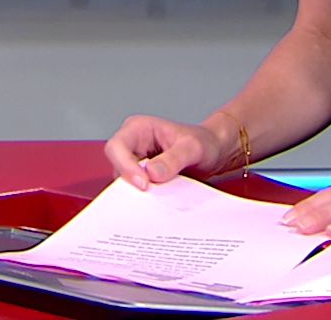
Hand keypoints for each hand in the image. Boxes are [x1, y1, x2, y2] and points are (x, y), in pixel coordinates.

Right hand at [103, 114, 226, 190]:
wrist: (213, 153)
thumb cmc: (203, 143)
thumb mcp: (193, 148)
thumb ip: (173, 159)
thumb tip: (151, 174)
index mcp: (138, 129)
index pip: (117, 147)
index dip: (125, 166)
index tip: (144, 184)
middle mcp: (132, 145)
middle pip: (117, 167)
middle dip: (130, 183)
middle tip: (152, 196)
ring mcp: (135, 163)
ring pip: (124, 183)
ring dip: (139, 193)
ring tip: (160, 199)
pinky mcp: (142, 179)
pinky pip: (135, 191)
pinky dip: (145, 199)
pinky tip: (160, 202)